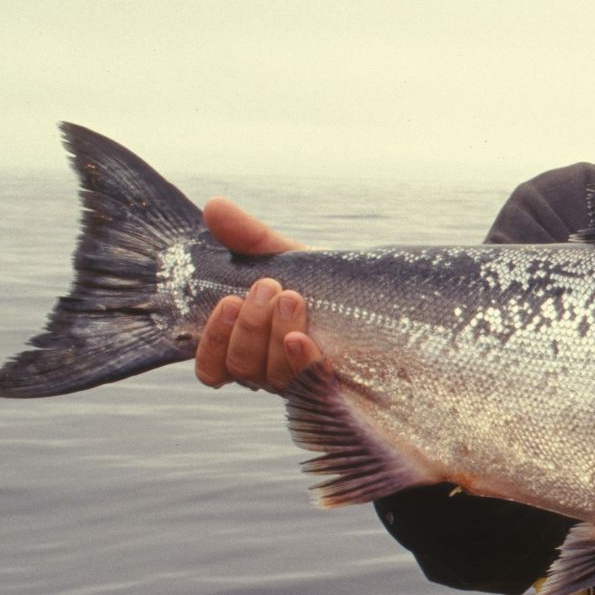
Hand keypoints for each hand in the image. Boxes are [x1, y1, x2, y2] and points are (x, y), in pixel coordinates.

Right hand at [191, 198, 321, 393]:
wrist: (383, 299)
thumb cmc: (325, 283)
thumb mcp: (286, 256)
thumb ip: (249, 237)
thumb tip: (214, 206)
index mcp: (250, 347)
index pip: (211, 368)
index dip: (212, 342)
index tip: (229, 303)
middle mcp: (271, 372)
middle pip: (242, 368)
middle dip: (250, 326)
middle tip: (269, 286)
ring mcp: (302, 383)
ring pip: (271, 376)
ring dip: (273, 335)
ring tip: (291, 297)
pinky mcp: (335, 388)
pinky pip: (308, 387)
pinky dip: (300, 361)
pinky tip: (301, 339)